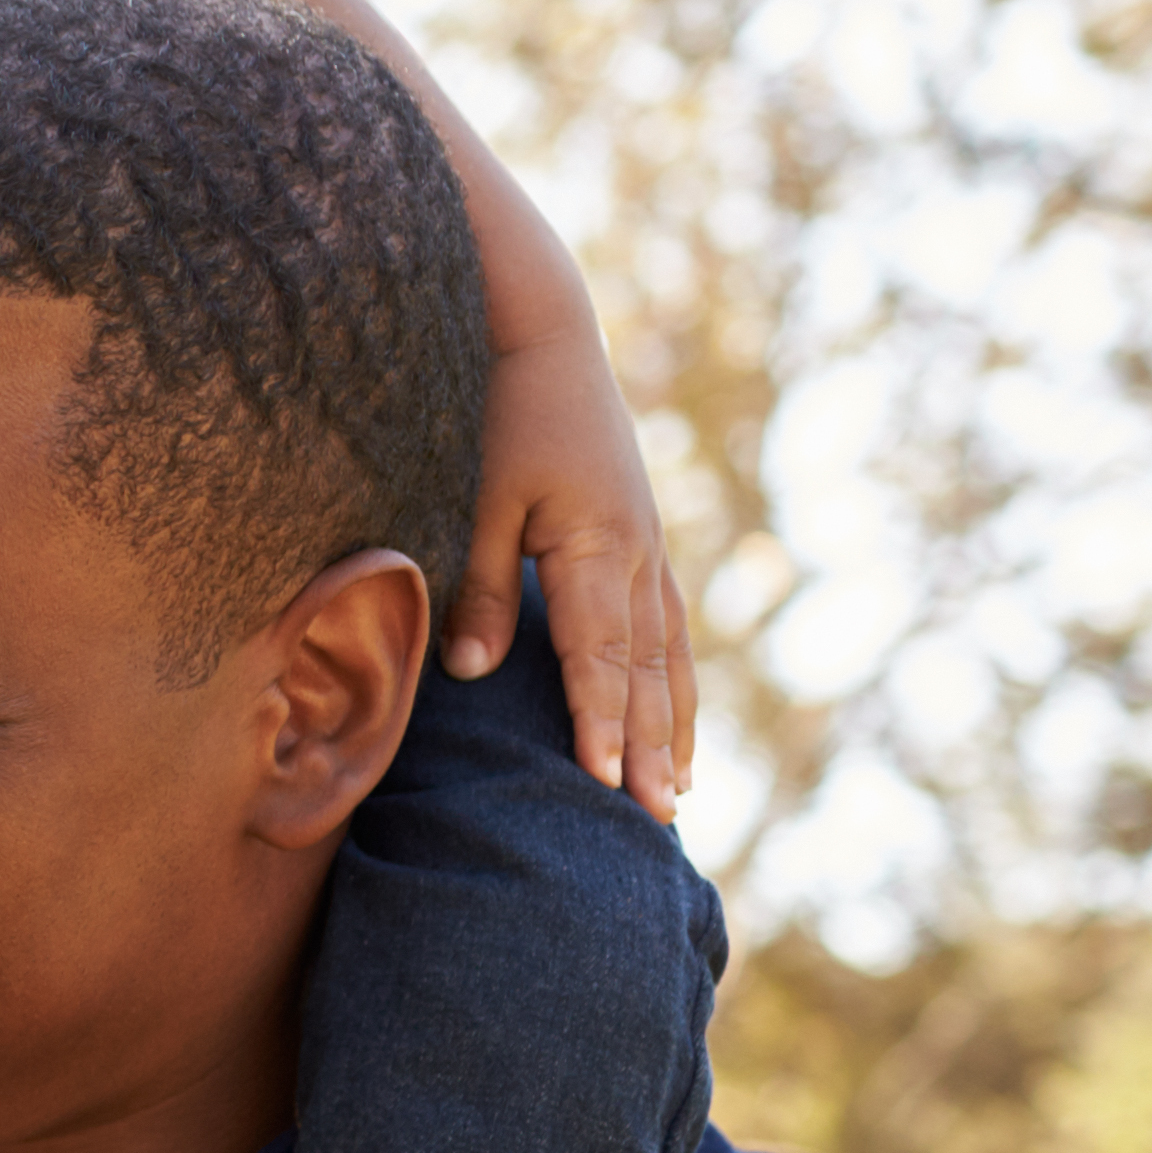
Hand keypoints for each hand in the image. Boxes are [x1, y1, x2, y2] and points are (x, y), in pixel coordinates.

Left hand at [448, 257, 693, 822]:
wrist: (545, 335)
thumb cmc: (499, 412)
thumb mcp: (478, 496)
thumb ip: (481, 586)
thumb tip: (473, 671)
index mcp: (597, 545)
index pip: (599, 655)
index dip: (603, 722)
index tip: (604, 783)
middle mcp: (637, 553)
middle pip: (647, 668)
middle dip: (652, 745)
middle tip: (658, 817)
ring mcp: (648, 544)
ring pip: (668, 652)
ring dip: (673, 721)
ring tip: (678, 788)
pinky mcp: (642, 535)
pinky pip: (666, 623)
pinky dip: (670, 676)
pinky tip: (672, 711)